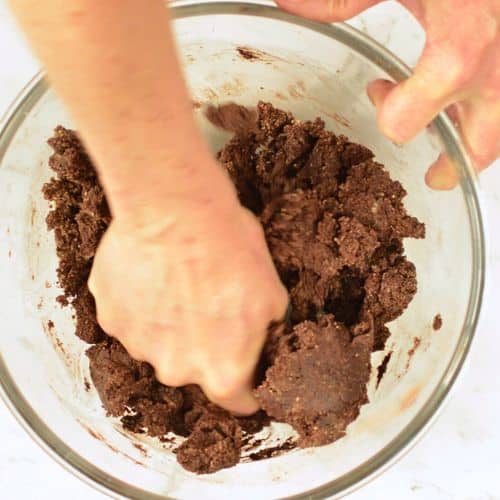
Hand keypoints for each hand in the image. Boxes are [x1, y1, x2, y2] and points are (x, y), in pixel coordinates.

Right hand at [88, 160, 287, 414]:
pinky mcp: (110, 317)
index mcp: (222, 372)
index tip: (247, 369)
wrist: (175, 208)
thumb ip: (266, 330)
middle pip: (196, 371)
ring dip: (170, 325)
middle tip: (209, 304)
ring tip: (178, 283)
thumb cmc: (229, 247)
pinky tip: (152, 275)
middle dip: (206, 346)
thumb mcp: (272, 291)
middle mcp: (176, 371)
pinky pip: (132, 322)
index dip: (247, 386)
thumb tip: (263, 334)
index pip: (239, 401)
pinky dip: (142, 306)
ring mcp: (137, 346)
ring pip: (160, 346)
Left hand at [276, 0, 499, 188]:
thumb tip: (290, 6)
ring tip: (457, 151)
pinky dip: (494, 109)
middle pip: (479, 147)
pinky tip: (478, 99)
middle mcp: (498, 71)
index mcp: (458, 50)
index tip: (379, 89)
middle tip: (435, 175)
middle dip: (453, 165)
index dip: (391, 114)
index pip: (411, 119)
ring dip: (479, 143)